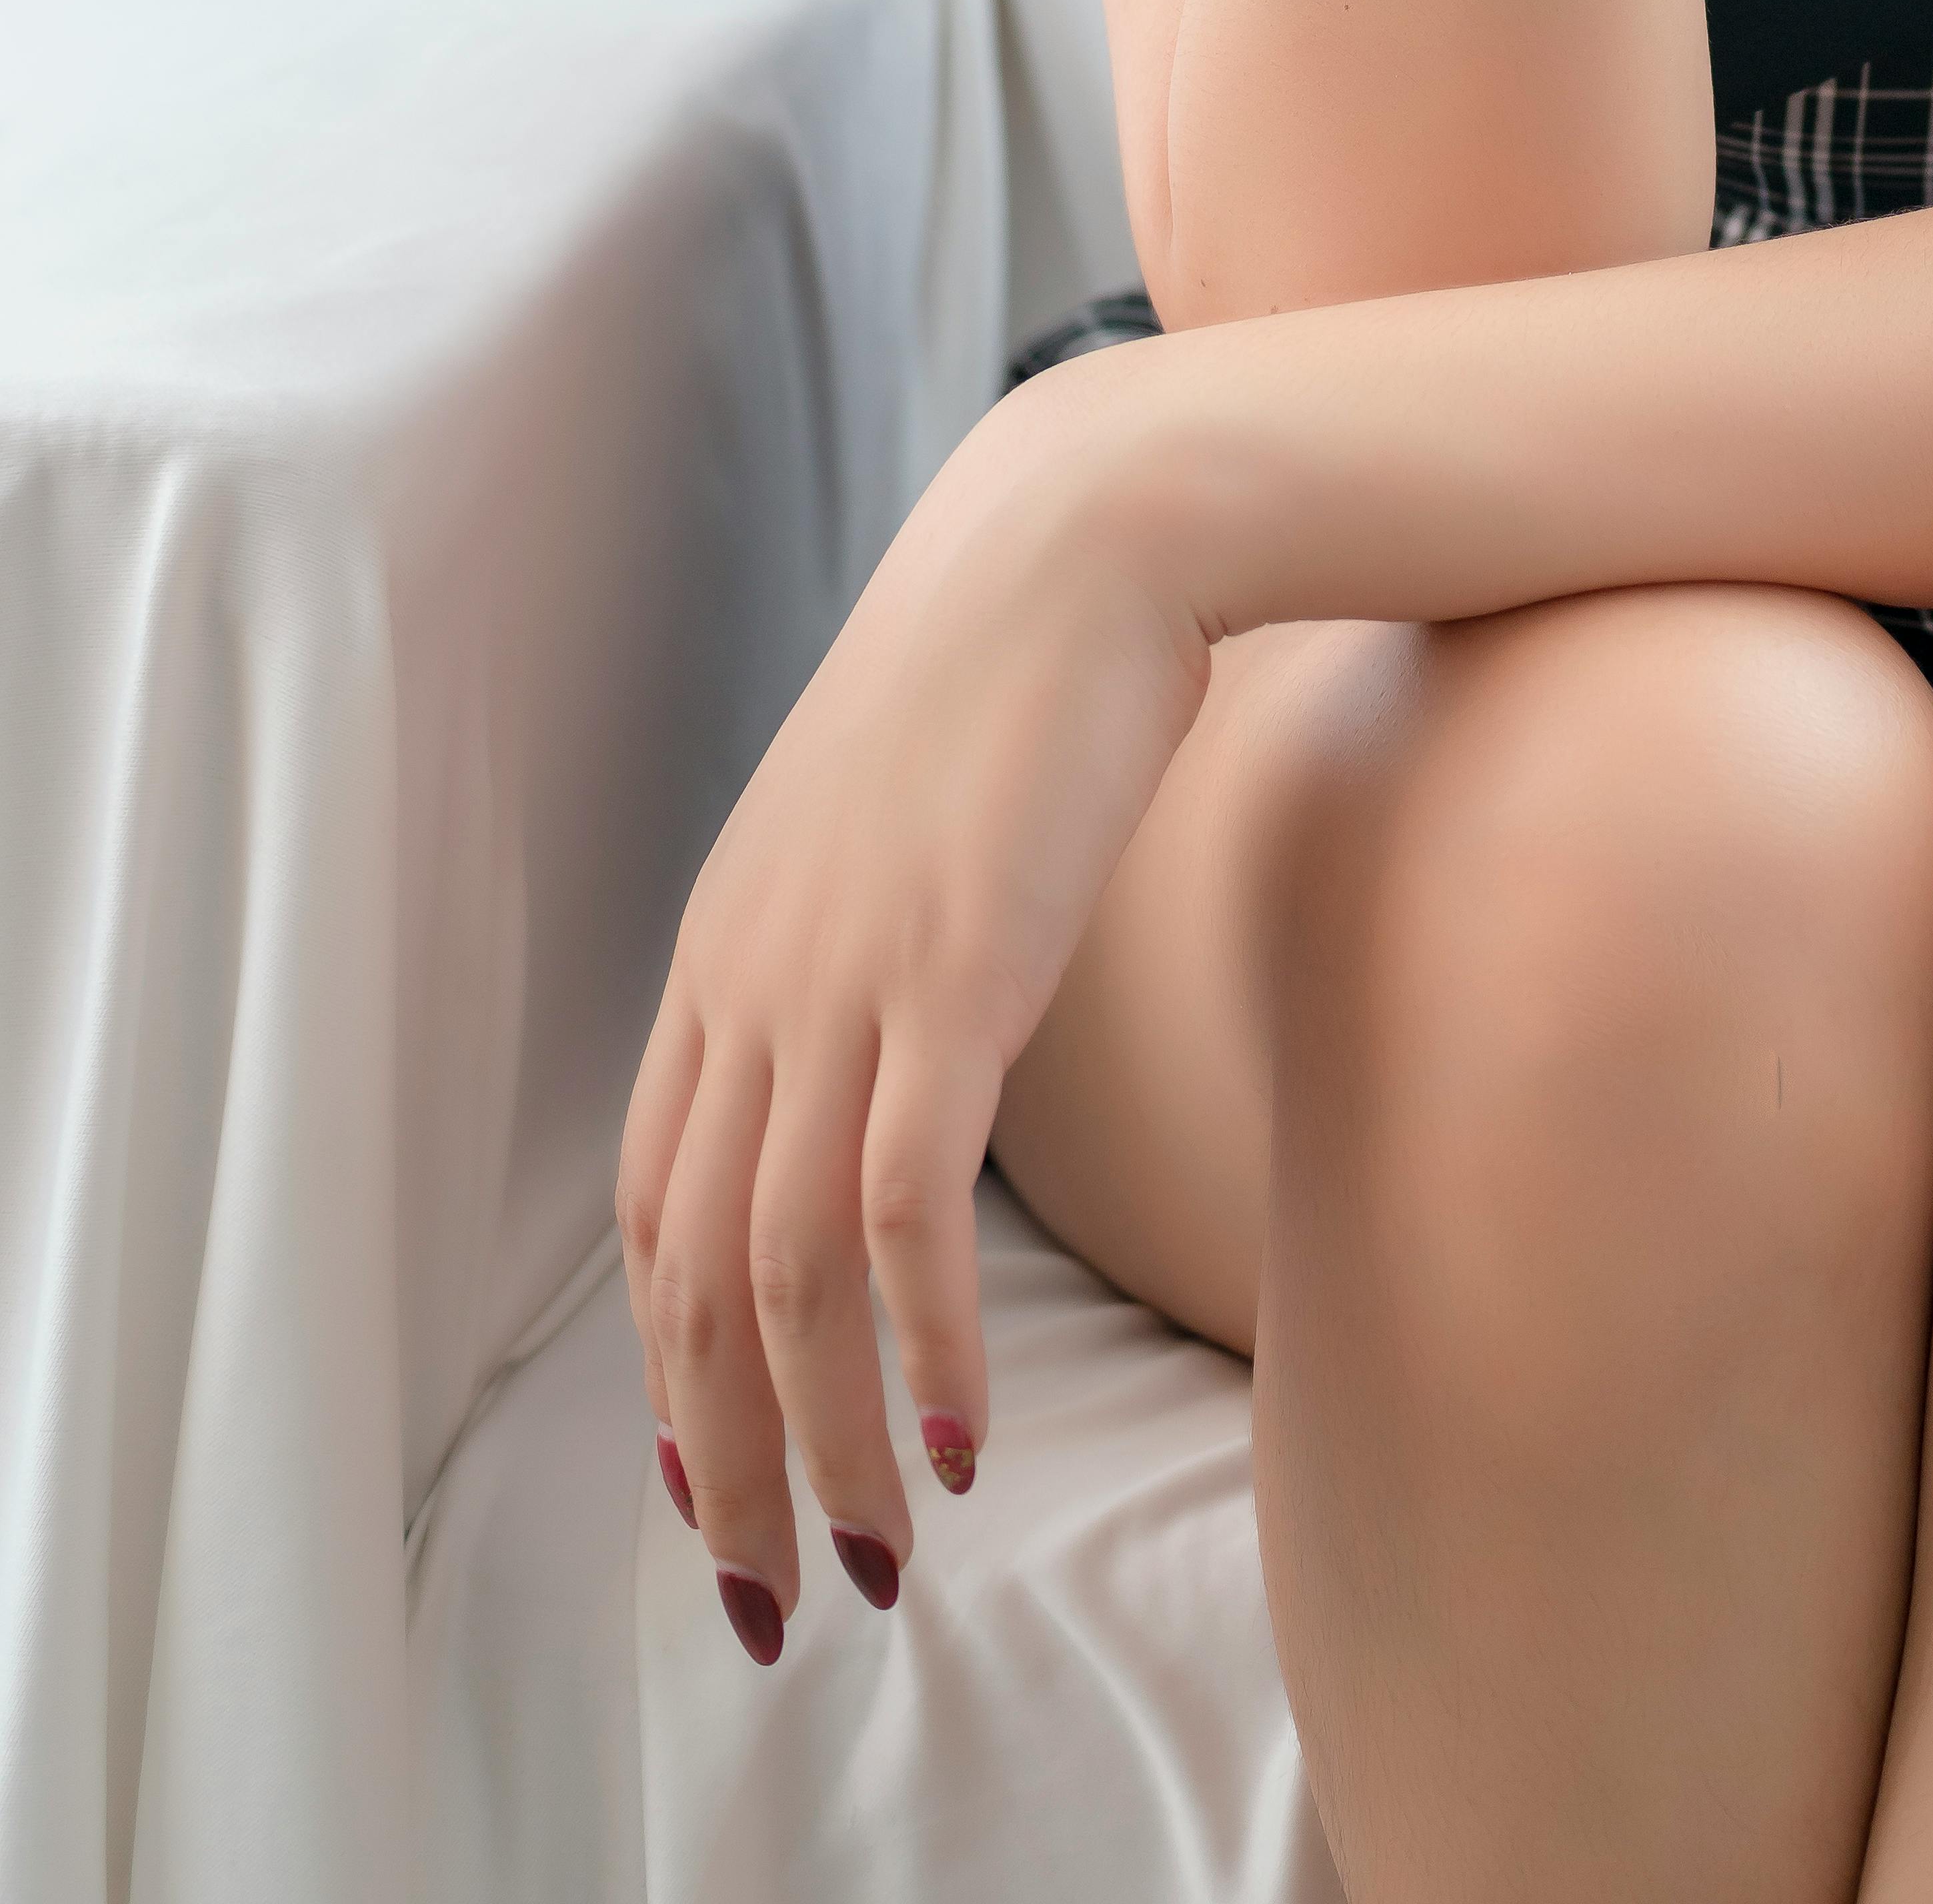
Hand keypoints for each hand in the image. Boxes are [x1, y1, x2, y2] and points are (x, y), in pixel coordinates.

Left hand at [615, 357, 1203, 1650]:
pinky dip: (922, 1337)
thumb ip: (858, 938)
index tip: (716, 1484)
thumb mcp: (893, 821)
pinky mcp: (957, 976)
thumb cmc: (1013, 673)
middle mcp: (757, 977)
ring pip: (791, 1271)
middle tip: (780, 1593)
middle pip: (697, 1277)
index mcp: (728, 945)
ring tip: (885, 1553)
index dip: (667, 1365)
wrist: (1086, 533)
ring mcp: (848, 979)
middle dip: (729, 1461)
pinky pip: (907, 1204)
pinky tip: (960, 1431)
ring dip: (829, 1439)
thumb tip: (889, 1048)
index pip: (653, 1205)